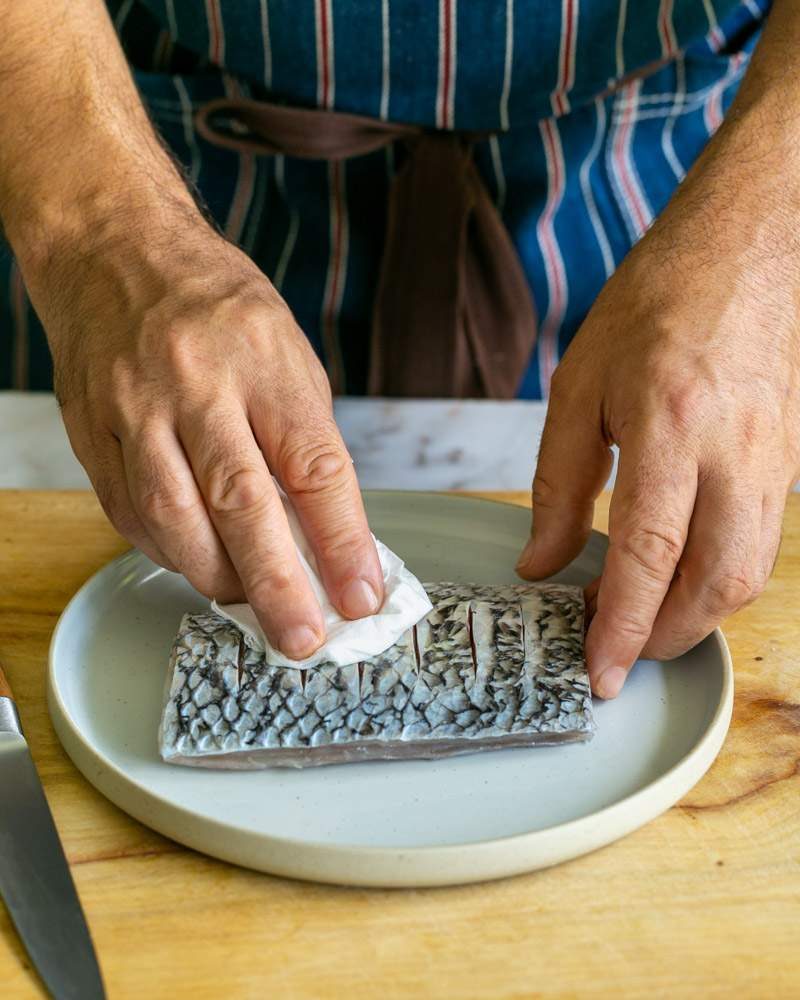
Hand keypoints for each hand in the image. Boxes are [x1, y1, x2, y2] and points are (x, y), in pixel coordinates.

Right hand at [31, 208, 382, 659]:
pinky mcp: (91, 430)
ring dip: (217, 578)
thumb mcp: (287, 353)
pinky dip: (167, 551)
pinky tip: (194, 562)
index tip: (362, 594)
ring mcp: (135, 409)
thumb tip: (326, 534)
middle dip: (278, 586)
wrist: (114, 250)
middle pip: (240, 505)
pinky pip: (127, 512)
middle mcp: (196, 386)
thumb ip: (304, 440)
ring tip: (249, 607)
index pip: (314, 468)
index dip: (343, 542)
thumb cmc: (216, 304)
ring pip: (174, 519)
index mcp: (263, 362)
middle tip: (303, 640)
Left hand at [517, 117, 799, 697]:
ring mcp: (774, 461)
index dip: (621, 625)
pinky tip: (679, 575)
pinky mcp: (789, 462)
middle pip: (712, 584)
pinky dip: (719, 579)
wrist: (751, 246)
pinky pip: (760, 543)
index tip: (597, 671)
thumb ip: (559, 481)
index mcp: (672, 427)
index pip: (648, 556)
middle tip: (613, 650)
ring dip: (693, 616)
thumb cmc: (659, 302)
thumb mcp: (580, 383)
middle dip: (662, 637)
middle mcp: (735, 454)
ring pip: (746, 574)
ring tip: (640, 620)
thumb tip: (542, 561)